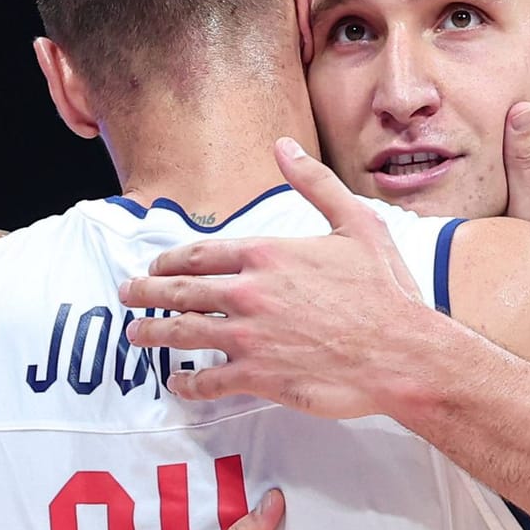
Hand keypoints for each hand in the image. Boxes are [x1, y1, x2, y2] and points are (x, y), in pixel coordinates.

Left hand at [119, 136, 430, 417]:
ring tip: (134, 335)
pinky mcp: (257, 376)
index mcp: (267, 254)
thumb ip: (314, 183)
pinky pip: (208, 380)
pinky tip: (177, 383)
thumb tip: (284, 147)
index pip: (200, 253)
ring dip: (153, 334)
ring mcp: (249, 336)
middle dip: (147, 292)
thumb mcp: (356, 224)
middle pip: (180, 291)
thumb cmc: (384, 291)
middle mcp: (249, 292)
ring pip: (183, 334)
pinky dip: (187, 383)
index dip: (170, 259)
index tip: (155, 264)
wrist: (402, 352)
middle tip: (126, 294)